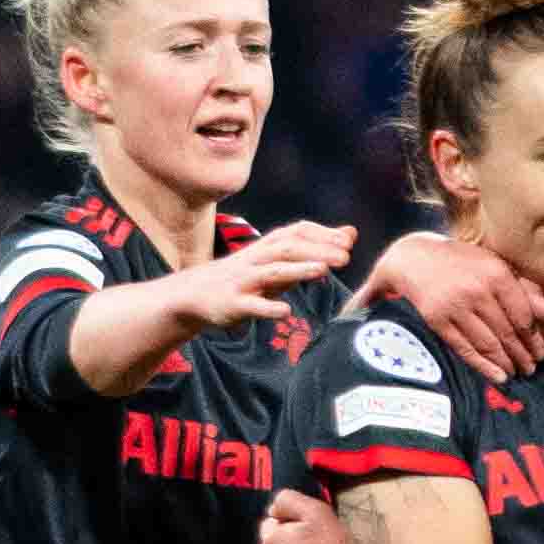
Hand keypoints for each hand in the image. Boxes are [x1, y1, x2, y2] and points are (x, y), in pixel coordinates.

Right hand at [182, 222, 354, 329]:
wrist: (193, 294)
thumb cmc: (245, 276)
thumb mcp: (277, 260)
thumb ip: (313, 248)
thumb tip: (350, 234)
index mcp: (267, 246)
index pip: (297, 232)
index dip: (323, 234)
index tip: (348, 240)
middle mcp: (256, 259)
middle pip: (288, 248)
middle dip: (317, 250)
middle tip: (345, 257)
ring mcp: (244, 281)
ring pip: (272, 272)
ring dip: (298, 270)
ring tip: (322, 271)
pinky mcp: (232, 304)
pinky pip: (251, 306)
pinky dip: (268, 308)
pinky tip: (286, 312)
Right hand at [360, 230, 543, 381]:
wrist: (415, 259)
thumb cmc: (463, 263)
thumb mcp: (495, 265)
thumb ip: (524, 289)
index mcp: (496, 273)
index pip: (522, 314)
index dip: (534, 338)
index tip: (541, 352)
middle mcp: (476, 290)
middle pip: (506, 332)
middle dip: (522, 355)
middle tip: (531, 368)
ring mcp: (455, 307)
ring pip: (488, 344)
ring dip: (505, 363)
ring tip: (516, 373)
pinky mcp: (438, 321)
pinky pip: (465, 349)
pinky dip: (483, 366)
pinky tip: (497, 376)